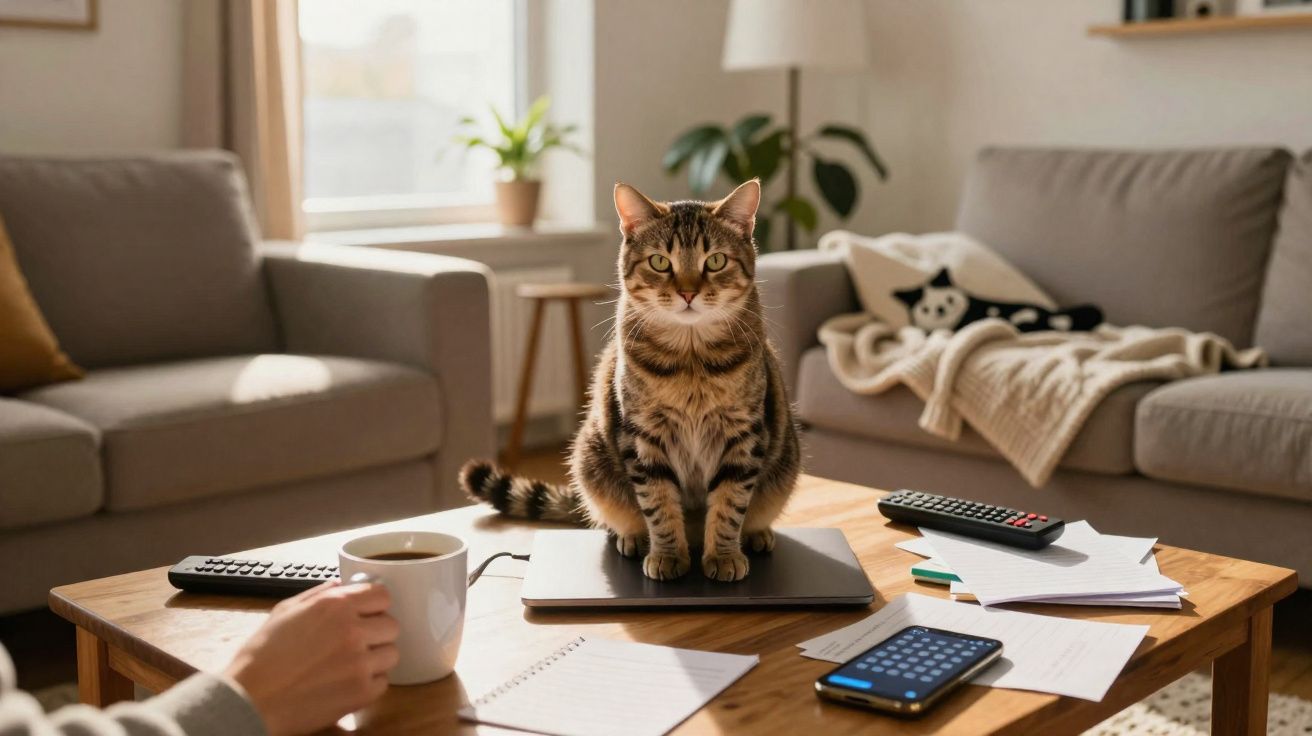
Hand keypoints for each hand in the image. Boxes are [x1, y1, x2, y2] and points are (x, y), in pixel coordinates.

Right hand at [224, 581, 398, 735]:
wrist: (250, 700)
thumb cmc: (262, 656)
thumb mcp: (285, 611)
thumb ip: (319, 594)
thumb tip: (341, 585)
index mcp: (336, 606)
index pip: (382, 596)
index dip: (374, 605)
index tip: (366, 613)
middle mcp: (353, 631)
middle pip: (391, 625)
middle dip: (375, 632)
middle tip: (356, 642)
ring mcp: (360, 663)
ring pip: (391, 653)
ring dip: (375, 657)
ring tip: (350, 663)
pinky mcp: (361, 692)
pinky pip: (383, 682)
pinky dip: (369, 683)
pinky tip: (347, 682)